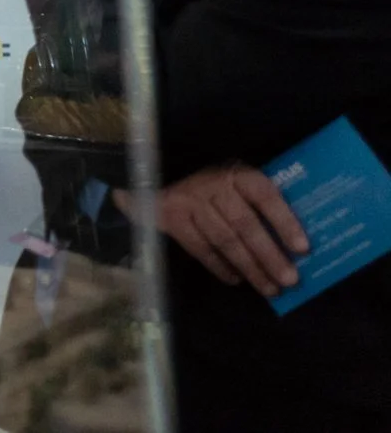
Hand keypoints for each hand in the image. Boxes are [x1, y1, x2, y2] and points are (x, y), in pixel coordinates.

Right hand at [116, 163, 307, 296]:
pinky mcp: (171, 217)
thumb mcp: (239, 185)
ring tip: (270, 289)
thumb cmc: (217, 186)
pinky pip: (200, 248)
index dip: (284, 221)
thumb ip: (263, 206)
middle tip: (290, 280)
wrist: (158, 174)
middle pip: (245, 224)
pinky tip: (237, 280)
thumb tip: (298, 243)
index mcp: (237, 173)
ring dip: (249, 267)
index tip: (303, 249)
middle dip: (269, 255)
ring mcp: (190, 201)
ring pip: (224, 240)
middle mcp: (213, 185)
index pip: (265, 196)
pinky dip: (219, 266)